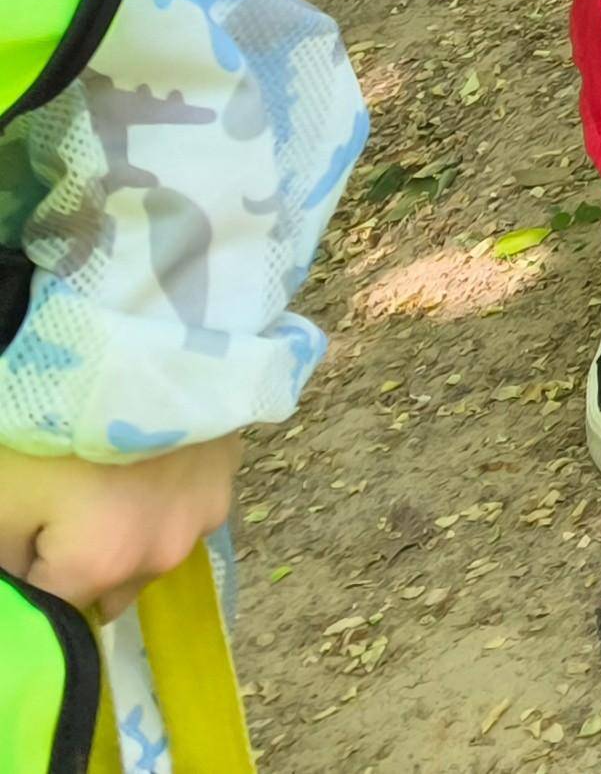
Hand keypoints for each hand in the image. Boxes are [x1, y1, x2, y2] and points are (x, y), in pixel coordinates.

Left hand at [0, 436, 241, 621]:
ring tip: (100, 477)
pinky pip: (181, 507)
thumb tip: (21, 583)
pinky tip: (140, 455)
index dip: (27, 579)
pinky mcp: (230, 472)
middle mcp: (164, 556)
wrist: (149, 333)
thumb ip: (6, 560)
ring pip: (148, 548)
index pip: (51, 614)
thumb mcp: (2, 500)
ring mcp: (206, 514)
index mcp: (103, 570)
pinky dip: (158, 496)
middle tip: (55, 509)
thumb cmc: (62, 421)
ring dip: (124, 532)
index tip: (21, 540)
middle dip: (78, 567)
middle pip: (105, 587)